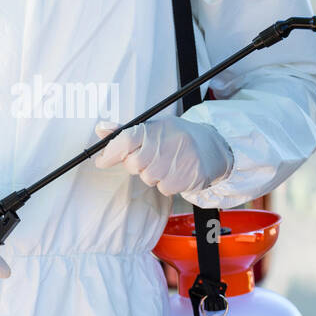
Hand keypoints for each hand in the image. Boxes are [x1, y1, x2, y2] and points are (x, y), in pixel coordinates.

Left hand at [94, 118, 231, 196]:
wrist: (213, 147)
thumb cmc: (178, 137)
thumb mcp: (154, 128)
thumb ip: (126, 132)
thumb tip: (101, 130)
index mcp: (156, 128)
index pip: (125, 140)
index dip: (109, 153)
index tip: (101, 160)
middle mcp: (166, 143)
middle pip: (133, 163)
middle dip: (136, 165)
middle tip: (149, 158)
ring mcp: (176, 162)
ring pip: (147, 178)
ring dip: (153, 174)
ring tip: (168, 162)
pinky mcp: (184, 178)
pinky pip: (163, 188)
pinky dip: (166, 183)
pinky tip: (176, 171)